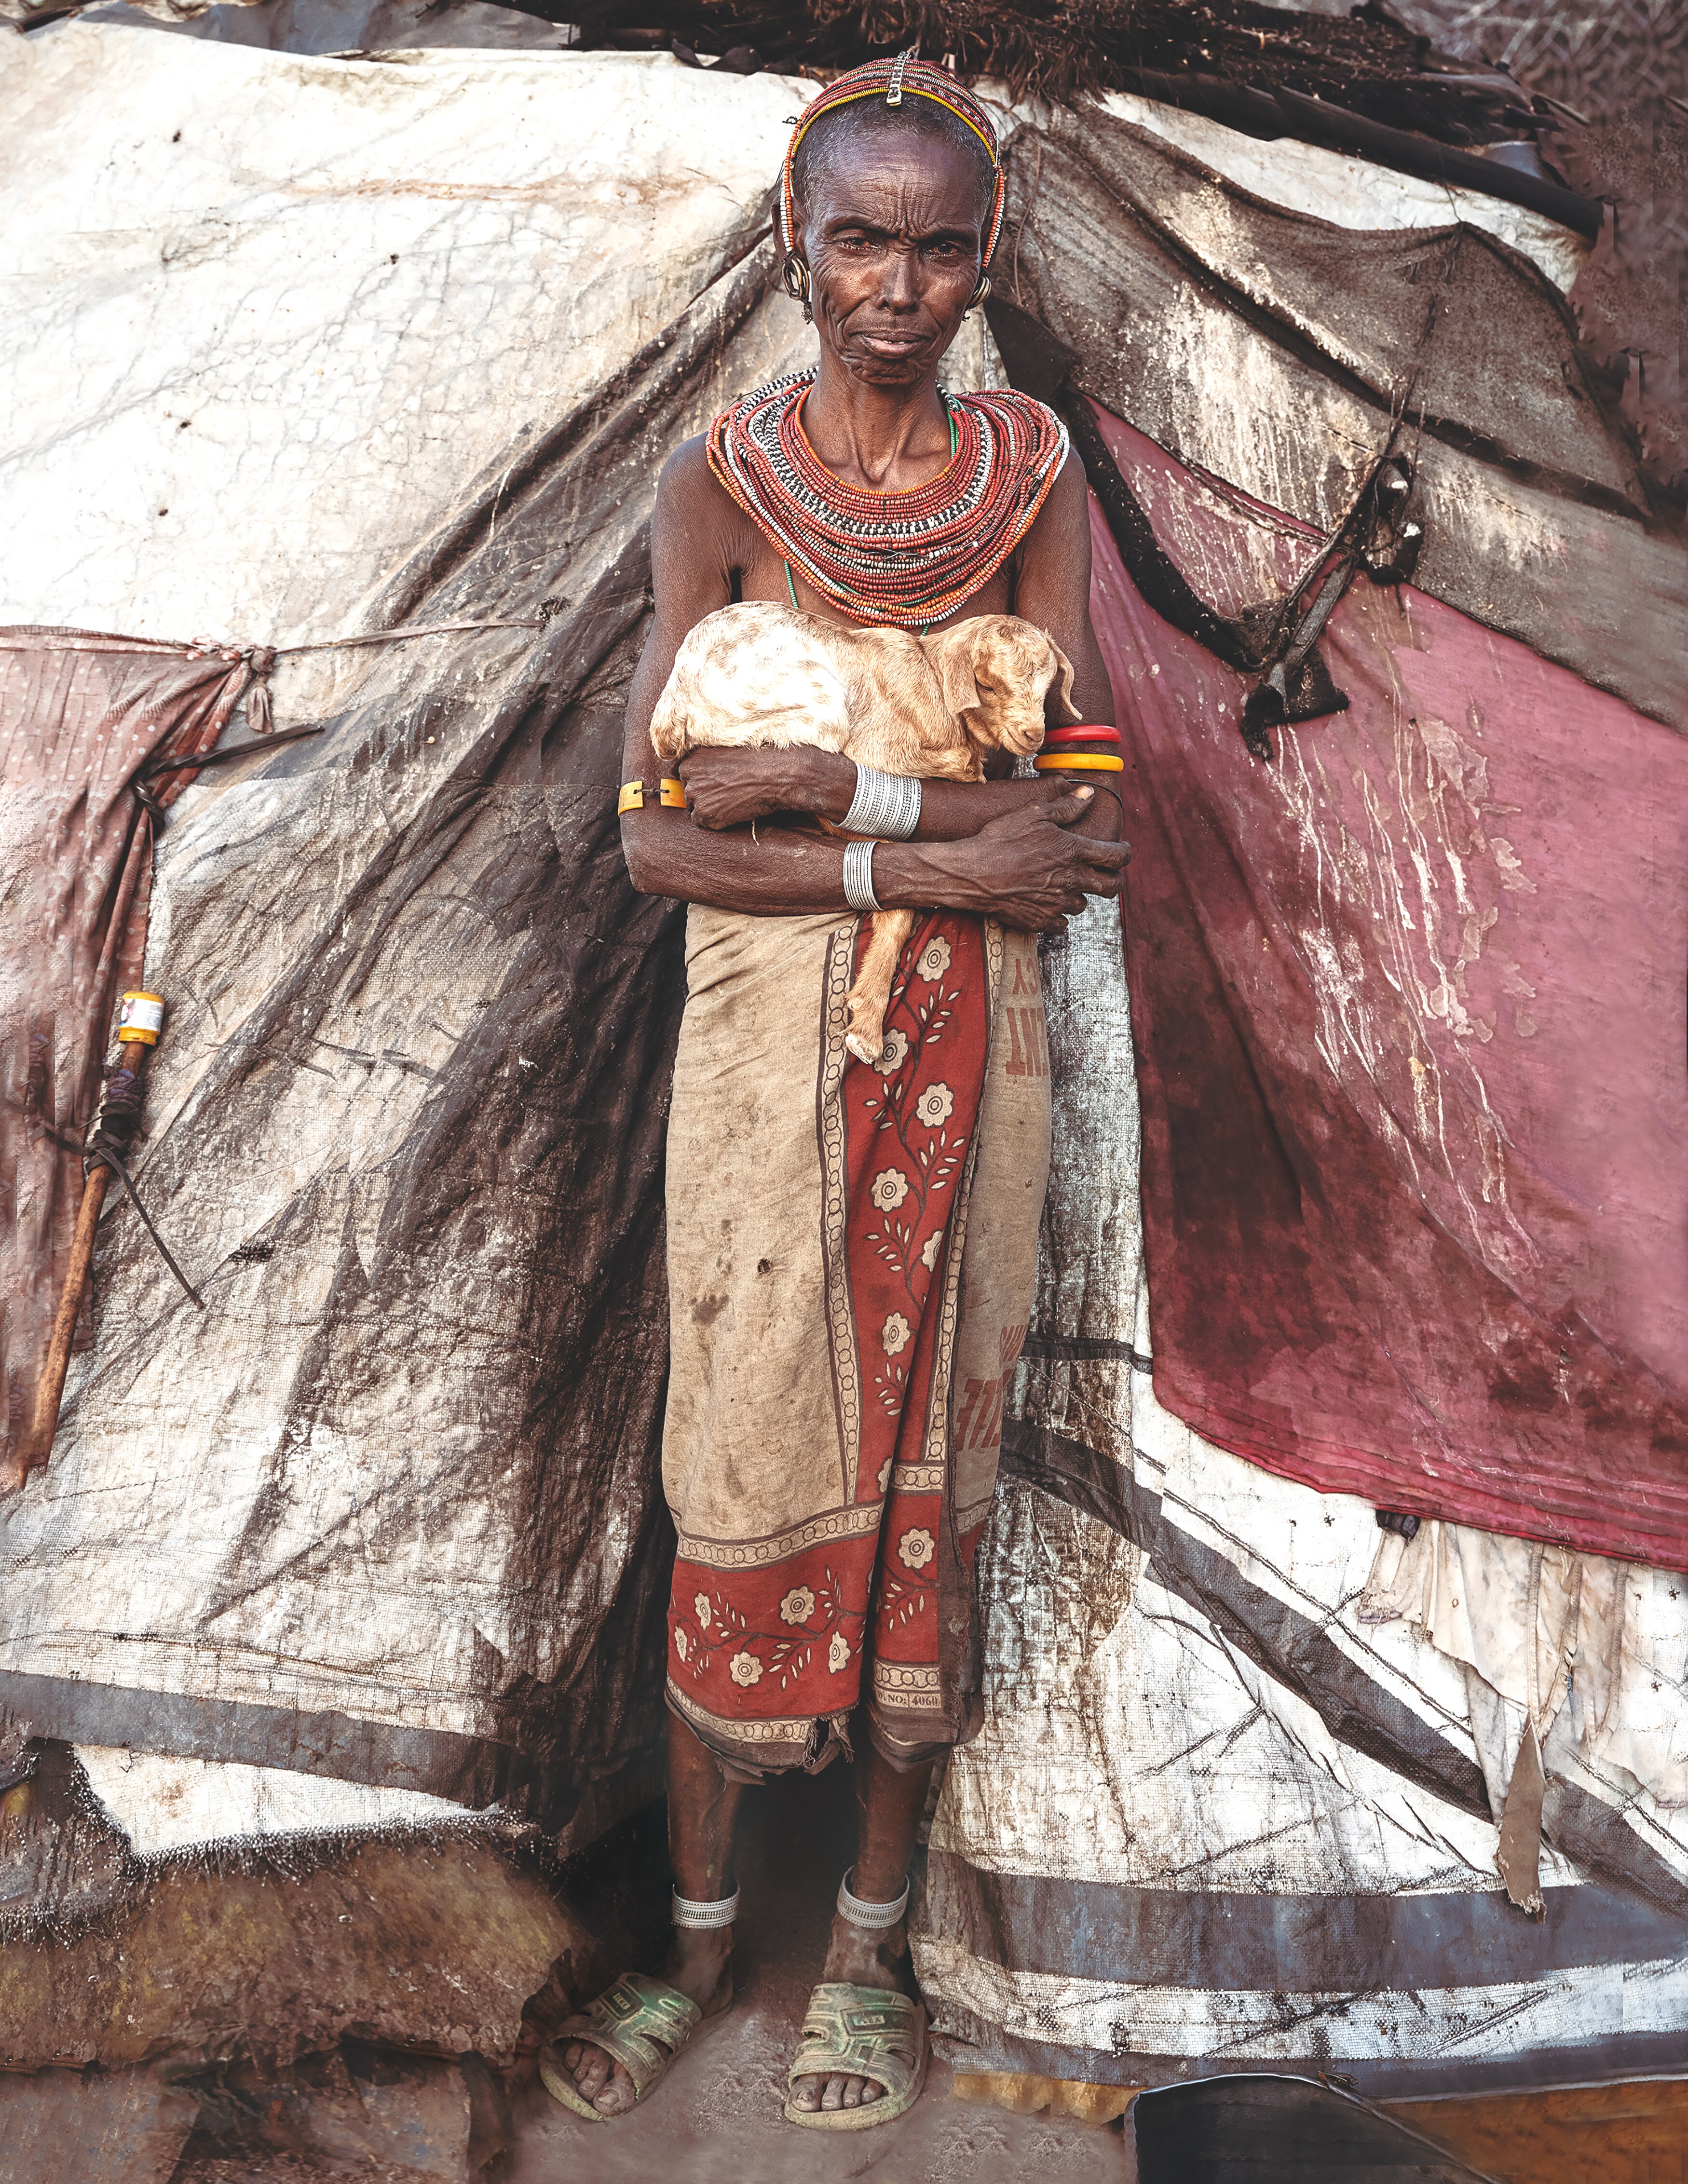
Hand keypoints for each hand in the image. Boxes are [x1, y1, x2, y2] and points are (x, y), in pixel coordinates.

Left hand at [678, 747, 854, 830]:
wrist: (777, 774)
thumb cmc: (758, 759)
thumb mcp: (727, 749)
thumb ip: (707, 758)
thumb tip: (699, 769)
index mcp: (691, 756)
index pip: (677, 770)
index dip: (693, 776)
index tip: (707, 779)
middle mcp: (688, 775)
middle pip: (686, 789)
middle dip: (702, 792)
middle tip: (726, 789)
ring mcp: (695, 796)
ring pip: (694, 806)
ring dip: (709, 806)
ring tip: (733, 798)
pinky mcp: (705, 815)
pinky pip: (703, 822)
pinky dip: (716, 820)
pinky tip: (733, 809)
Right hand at [881, 792, 1129, 933]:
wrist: (974, 873)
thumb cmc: (1002, 838)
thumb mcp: (1033, 812)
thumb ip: (1066, 806)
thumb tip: (1089, 795)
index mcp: (1075, 852)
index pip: (1117, 857)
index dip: (1125, 853)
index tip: (1123, 851)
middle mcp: (1073, 881)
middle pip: (1111, 888)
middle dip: (1115, 881)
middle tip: (1109, 877)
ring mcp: (1058, 904)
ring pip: (1082, 904)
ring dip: (1079, 895)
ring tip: (1066, 887)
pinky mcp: (1042, 921)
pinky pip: (1061, 923)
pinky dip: (1058, 915)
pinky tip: (1047, 904)